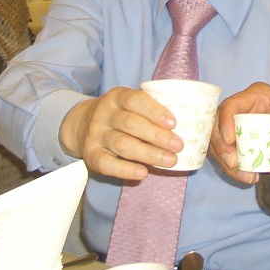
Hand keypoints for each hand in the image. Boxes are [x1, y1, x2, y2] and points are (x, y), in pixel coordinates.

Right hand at [59, 87, 183, 180]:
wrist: (82, 125)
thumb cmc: (120, 115)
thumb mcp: (130, 104)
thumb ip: (150, 110)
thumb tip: (187, 124)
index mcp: (117, 97)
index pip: (135, 100)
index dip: (155, 111)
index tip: (174, 123)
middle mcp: (104, 114)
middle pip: (131, 124)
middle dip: (157, 136)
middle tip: (179, 146)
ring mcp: (95, 134)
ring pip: (122, 144)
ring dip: (149, 154)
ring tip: (170, 161)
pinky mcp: (90, 154)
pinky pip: (107, 163)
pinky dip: (125, 169)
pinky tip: (143, 172)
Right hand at [212, 82, 269, 185]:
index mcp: (256, 97)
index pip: (232, 105)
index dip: (225, 121)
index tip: (230, 141)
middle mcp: (242, 111)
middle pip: (216, 125)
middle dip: (220, 146)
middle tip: (233, 163)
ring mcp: (237, 130)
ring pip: (218, 144)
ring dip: (226, 162)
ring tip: (247, 176)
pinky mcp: (238, 147)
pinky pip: (226, 158)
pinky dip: (232, 170)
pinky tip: (249, 178)